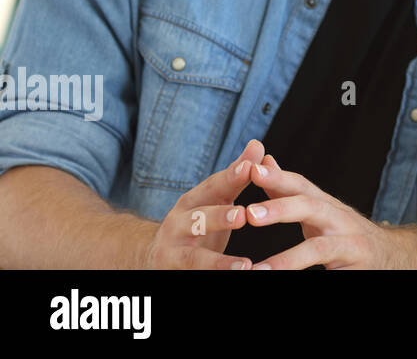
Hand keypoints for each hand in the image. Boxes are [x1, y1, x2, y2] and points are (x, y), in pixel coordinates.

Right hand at [141, 138, 264, 269]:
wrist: (154, 254)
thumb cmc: (197, 220)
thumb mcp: (213, 198)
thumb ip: (236, 175)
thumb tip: (258, 144)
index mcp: (192, 201)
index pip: (213, 186)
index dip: (230, 177)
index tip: (250, 168)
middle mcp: (178, 224)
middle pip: (197, 220)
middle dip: (218, 218)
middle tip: (242, 216)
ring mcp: (172, 251)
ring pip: (193, 258)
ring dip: (217, 263)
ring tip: (244, 266)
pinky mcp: (172, 272)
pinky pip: (194, 275)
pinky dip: (214, 277)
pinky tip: (238, 276)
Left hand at [242, 155, 416, 268]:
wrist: (391, 255)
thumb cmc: (343, 232)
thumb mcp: (318, 210)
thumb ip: (288, 190)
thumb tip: (263, 162)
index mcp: (326, 205)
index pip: (302, 185)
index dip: (278, 177)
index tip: (251, 170)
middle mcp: (340, 220)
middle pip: (312, 207)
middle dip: (281, 209)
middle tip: (250, 214)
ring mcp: (350, 245)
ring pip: (320, 249)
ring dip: (288, 260)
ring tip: (259, 270)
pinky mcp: (356, 269)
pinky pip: (333, 276)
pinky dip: (307, 277)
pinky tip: (280, 281)